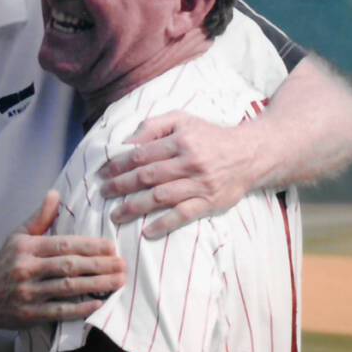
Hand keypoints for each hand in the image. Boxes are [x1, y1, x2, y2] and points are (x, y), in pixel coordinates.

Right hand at [0, 191, 125, 327]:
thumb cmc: (3, 264)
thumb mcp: (17, 237)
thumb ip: (39, 218)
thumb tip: (55, 194)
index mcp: (26, 247)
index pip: (63, 244)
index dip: (90, 246)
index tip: (112, 247)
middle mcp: (26, 269)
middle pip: (69, 266)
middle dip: (100, 265)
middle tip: (123, 265)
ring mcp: (27, 293)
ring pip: (68, 288)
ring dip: (96, 285)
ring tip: (118, 282)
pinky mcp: (29, 315)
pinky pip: (59, 311)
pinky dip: (80, 308)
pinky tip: (98, 304)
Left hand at [98, 112, 254, 237]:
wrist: (250, 153)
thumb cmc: (210, 136)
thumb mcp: (184, 120)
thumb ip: (154, 126)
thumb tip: (127, 141)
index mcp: (181, 140)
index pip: (141, 153)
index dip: (118, 164)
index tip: (101, 173)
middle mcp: (189, 162)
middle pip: (147, 176)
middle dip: (120, 186)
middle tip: (102, 194)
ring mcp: (200, 184)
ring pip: (161, 197)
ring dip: (134, 207)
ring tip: (116, 215)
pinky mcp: (210, 202)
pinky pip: (183, 215)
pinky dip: (164, 224)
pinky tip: (146, 231)